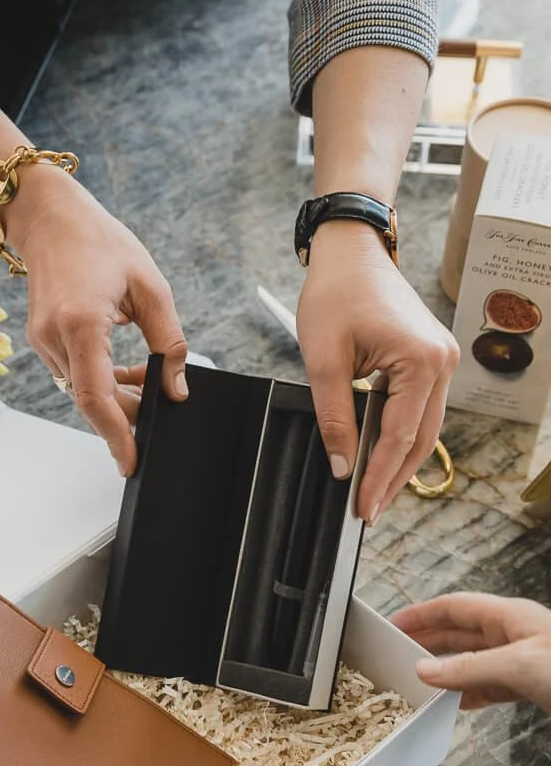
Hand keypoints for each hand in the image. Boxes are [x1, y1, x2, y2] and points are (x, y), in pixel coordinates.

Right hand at [16, 175, 187, 474]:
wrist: (50, 218)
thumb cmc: (98, 242)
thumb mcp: (151, 287)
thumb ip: (168, 341)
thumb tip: (176, 387)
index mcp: (81, 322)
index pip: (96, 397)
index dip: (116, 434)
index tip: (130, 461)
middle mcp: (54, 337)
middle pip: (90, 402)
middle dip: (126, 414)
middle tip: (157, 404)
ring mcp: (42, 341)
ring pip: (82, 392)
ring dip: (116, 396)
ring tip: (145, 377)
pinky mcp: (41, 340)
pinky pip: (73, 375)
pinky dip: (100, 381)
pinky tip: (123, 368)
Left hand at [295, 222, 458, 523]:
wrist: (350, 251)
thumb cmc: (335, 293)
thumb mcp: (323, 361)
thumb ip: (334, 418)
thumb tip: (343, 466)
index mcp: (421, 361)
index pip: (399, 437)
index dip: (379, 478)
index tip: (361, 509)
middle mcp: (443, 362)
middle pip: (421, 440)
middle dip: (393, 479)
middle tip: (369, 513)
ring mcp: (442, 359)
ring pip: (424, 428)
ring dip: (399, 462)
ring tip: (374, 494)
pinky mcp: (431, 358)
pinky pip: (420, 409)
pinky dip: (401, 435)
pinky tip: (380, 458)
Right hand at [392, 592, 550, 710]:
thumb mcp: (518, 664)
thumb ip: (469, 668)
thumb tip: (425, 669)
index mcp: (509, 617)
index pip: (454, 608)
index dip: (422, 614)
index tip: (395, 623)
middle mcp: (513, 636)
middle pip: (460, 634)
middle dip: (428, 641)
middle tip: (399, 651)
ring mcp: (521, 662)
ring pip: (472, 663)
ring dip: (446, 671)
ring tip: (419, 680)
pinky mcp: (529, 687)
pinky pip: (488, 687)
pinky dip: (467, 694)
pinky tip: (453, 702)